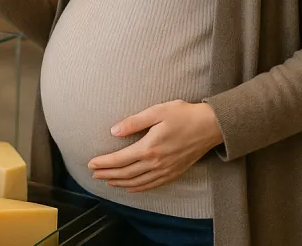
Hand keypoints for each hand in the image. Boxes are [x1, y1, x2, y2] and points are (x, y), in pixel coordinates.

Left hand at [88, 101, 223, 192]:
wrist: (211, 126)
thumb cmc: (183, 115)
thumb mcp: (156, 112)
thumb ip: (133, 122)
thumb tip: (114, 131)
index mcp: (149, 148)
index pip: (120, 160)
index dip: (103, 163)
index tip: (90, 163)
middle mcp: (156, 163)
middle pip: (125, 173)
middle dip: (107, 174)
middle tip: (93, 173)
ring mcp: (165, 171)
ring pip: (137, 182)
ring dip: (119, 183)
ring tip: (107, 180)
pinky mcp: (174, 173)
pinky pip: (152, 185)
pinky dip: (138, 188)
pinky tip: (130, 187)